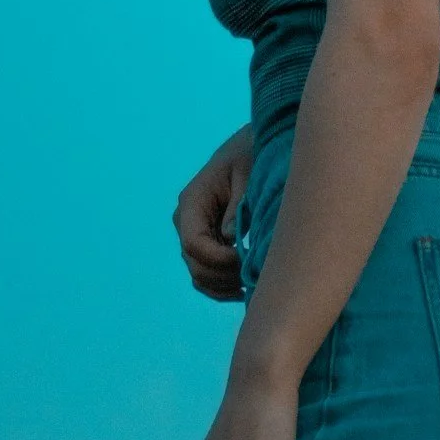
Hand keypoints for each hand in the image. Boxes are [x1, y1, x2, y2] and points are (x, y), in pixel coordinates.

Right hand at [174, 125, 252, 300]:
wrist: (249, 150)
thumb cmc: (251, 157)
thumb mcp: (248, 176)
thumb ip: (238, 208)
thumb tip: (229, 238)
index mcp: (192, 202)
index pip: (194, 244)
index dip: (219, 259)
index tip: (246, 259)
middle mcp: (186, 220)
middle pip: (194, 264)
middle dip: (223, 276)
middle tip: (253, 275)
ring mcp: (192, 233)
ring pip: (198, 274)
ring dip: (222, 285)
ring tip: (250, 285)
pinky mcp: (204, 242)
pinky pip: (204, 274)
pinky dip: (220, 287)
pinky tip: (242, 289)